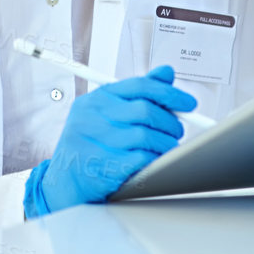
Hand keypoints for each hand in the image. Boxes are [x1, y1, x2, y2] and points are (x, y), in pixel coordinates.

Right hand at [24, 65, 198, 217]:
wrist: (65, 180)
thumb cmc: (91, 143)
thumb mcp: (106, 113)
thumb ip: (136, 93)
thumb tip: (166, 72)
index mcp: (96, 99)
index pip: (139, 86)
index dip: (169, 93)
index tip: (188, 103)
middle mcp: (93, 117)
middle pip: (146, 111)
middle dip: (171, 122)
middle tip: (178, 130)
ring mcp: (97, 141)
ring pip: (147, 136)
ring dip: (166, 143)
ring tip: (168, 146)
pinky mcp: (104, 165)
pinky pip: (142, 158)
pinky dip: (155, 158)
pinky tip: (156, 159)